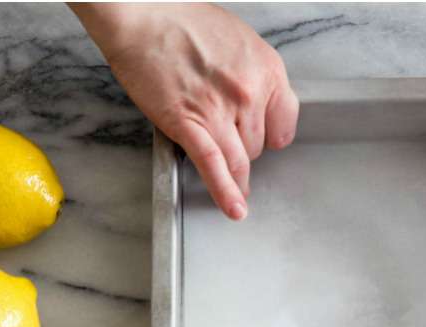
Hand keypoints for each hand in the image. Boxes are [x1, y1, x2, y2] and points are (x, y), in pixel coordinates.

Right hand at [71, 2, 297, 218]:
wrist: (141, 13)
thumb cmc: (183, 21)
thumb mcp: (239, 41)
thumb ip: (254, 75)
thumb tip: (257, 102)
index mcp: (268, 71)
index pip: (284, 126)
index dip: (268, 134)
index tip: (259, 138)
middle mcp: (250, 93)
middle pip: (258, 145)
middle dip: (243, 145)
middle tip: (225, 139)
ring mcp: (220, 111)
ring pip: (240, 160)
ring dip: (237, 176)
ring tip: (237, 190)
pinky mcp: (189, 124)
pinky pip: (214, 166)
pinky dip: (225, 192)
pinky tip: (234, 209)